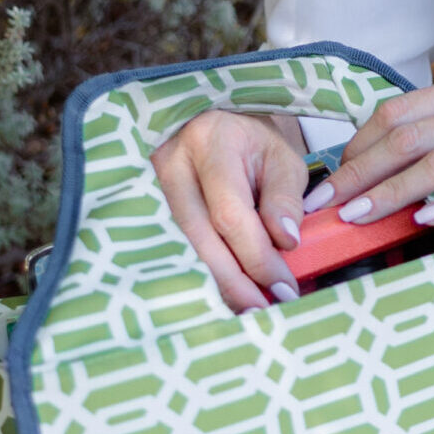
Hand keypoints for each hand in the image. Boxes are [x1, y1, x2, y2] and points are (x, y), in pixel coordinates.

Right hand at [151, 109, 308, 312]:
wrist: (219, 124)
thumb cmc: (254, 142)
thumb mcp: (283, 159)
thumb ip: (285, 199)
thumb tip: (286, 242)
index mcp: (210, 142)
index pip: (229, 212)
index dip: (256, 255)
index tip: (283, 285)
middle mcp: (172, 163)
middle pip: (199, 236)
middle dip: (234, 280)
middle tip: (263, 309)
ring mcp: (151, 184)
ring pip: (183, 246)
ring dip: (217, 282)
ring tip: (248, 308)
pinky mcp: (147, 204)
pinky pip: (175, 246)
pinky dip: (202, 272)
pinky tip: (225, 293)